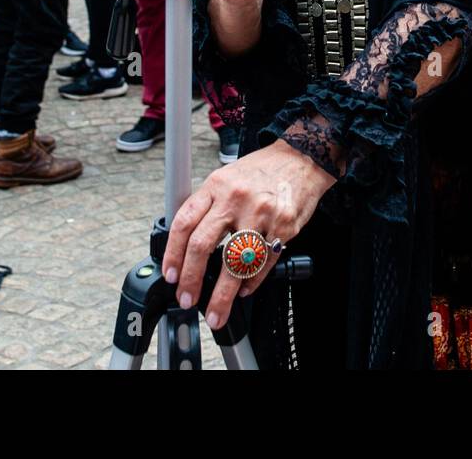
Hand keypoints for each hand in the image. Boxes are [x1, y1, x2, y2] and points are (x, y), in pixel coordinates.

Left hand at [161, 139, 336, 329]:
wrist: (300, 159)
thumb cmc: (261, 172)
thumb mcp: (225, 178)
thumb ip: (207, 208)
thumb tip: (186, 247)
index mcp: (216, 186)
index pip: (184, 223)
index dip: (173, 254)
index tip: (170, 275)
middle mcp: (236, 199)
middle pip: (203, 246)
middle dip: (191, 279)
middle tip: (187, 299)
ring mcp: (261, 214)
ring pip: (234, 263)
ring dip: (222, 295)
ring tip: (216, 312)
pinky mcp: (284, 227)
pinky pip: (263, 264)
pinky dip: (251, 283)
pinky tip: (243, 291)